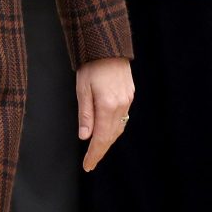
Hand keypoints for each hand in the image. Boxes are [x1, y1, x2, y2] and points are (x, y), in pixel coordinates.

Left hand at [75, 56, 133, 171]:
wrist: (107, 45)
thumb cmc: (91, 65)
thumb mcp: (82, 89)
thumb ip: (85, 114)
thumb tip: (85, 137)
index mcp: (107, 106)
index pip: (101, 138)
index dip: (94, 154)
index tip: (87, 166)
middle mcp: (121, 106)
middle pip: (111, 136)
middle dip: (100, 151)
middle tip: (90, 162)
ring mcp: (128, 100)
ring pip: (118, 128)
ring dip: (108, 141)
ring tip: (97, 150)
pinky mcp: (130, 94)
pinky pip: (123, 118)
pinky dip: (114, 128)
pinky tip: (107, 130)